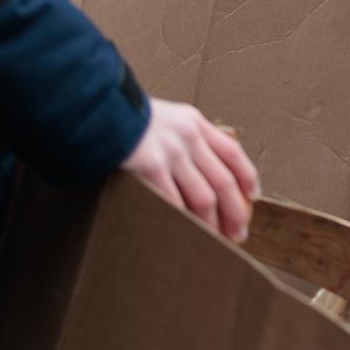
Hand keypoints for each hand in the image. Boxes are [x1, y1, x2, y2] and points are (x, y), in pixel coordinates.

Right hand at [121, 98, 258, 242]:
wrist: (97, 108)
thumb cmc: (125, 119)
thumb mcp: (165, 116)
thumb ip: (183, 136)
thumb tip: (199, 167)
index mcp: (194, 122)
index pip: (232, 152)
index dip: (247, 176)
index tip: (252, 197)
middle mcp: (188, 136)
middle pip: (223, 181)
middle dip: (234, 212)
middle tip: (238, 234)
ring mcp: (171, 152)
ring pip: (203, 197)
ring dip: (211, 224)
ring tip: (214, 241)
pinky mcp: (150, 166)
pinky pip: (172, 201)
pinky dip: (181, 221)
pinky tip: (185, 234)